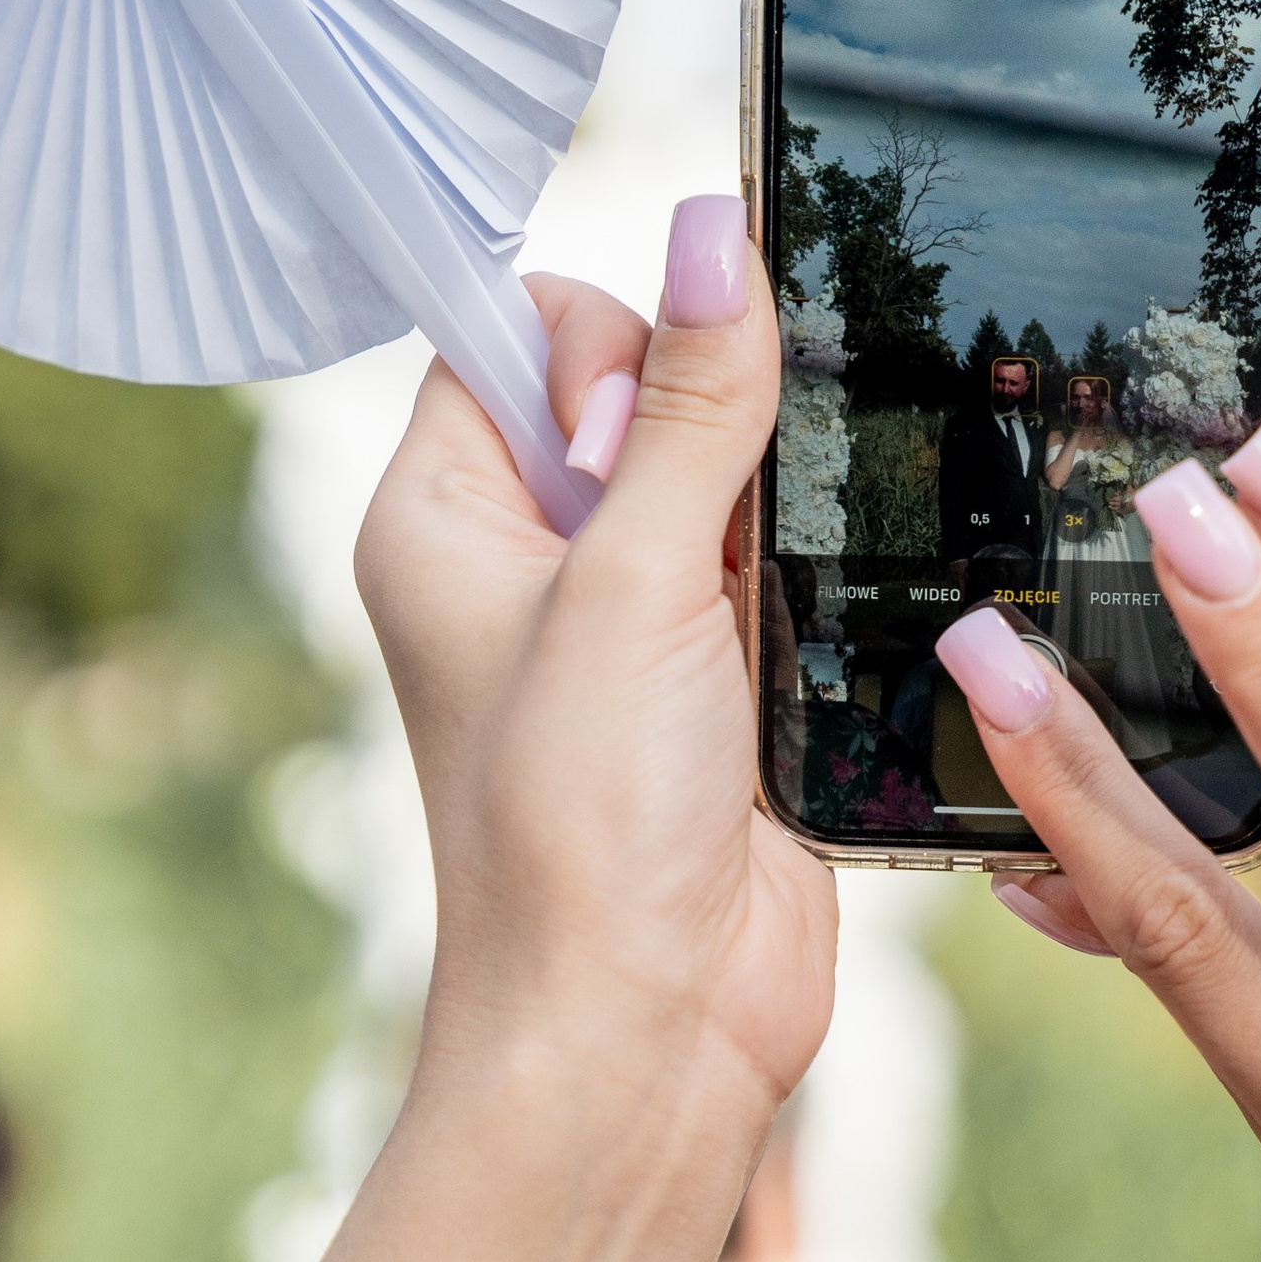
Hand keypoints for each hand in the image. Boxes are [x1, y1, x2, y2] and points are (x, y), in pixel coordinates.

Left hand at [354, 208, 835, 1134]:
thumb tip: (714, 228)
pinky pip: (785, 556)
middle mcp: (527, 557)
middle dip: (706, 427)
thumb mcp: (635, 583)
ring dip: (768, 507)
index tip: (635, 432)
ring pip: (727, 469)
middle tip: (702, 546)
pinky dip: (815, 572)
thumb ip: (687, 402)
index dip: (598, 347)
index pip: (515, 329)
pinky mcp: (722, 675)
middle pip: (640, 385)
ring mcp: (628, 617)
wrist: (649, 1034)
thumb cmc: (578, 830)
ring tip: (754, 605)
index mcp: (445, 514)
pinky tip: (809, 632)